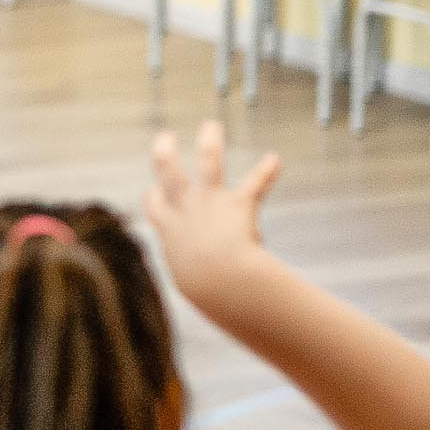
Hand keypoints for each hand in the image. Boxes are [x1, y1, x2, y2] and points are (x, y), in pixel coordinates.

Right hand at [144, 122, 280, 306]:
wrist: (217, 278)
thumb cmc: (206, 290)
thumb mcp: (197, 286)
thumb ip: (204, 283)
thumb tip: (218, 304)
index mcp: (170, 230)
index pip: (155, 206)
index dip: (154, 196)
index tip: (154, 189)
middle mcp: (185, 211)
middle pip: (168, 174)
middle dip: (165, 153)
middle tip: (165, 138)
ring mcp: (210, 203)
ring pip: (208, 163)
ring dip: (210, 142)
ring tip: (211, 125)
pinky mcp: (237, 204)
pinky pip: (255, 184)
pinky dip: (267, 172)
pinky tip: (275, 160)